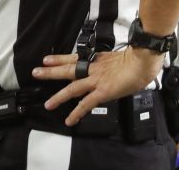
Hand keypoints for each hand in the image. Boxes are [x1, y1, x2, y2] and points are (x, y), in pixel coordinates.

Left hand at [32, 47, 165, 125]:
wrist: (142, 61)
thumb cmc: (135, 59)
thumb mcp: (116, 59)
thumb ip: (107, 65)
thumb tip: (106, 70)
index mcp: (96, 60)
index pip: (73, 58)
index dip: (59, 59)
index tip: (46, 59)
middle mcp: (93, 69)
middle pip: (67, 69)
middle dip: (51, 71)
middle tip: (36, 72)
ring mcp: (96, 80)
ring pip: (72, 88)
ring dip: (59, 96)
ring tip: (48, 104)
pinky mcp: (103, 92)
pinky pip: (86, 104)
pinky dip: (77, 112)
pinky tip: (69, 119)